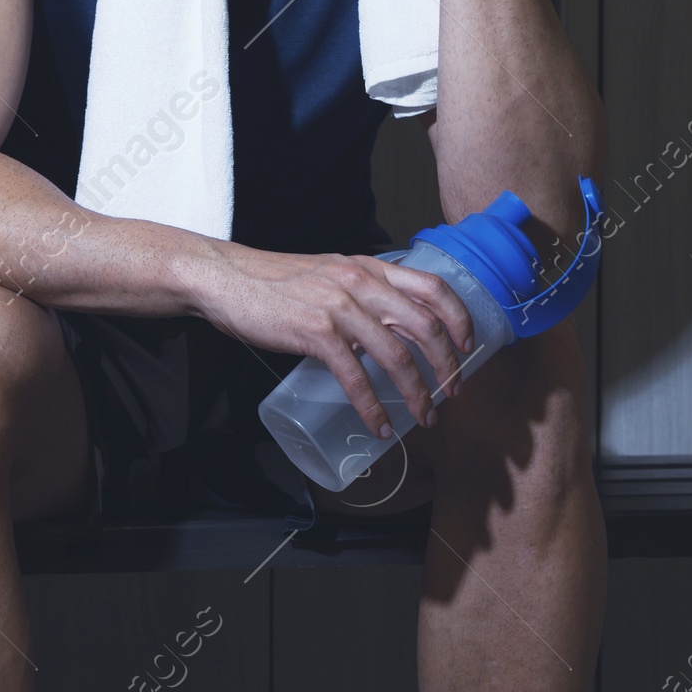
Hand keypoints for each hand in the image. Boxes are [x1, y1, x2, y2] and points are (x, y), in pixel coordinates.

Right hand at [185, 243, 475, 439]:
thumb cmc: (271, 280)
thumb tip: (388, 323)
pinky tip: (378, 424)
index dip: (458, 320)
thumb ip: (360, 291)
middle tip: (452, 394)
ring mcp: (339, 307)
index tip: (467, 348)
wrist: (224, 278)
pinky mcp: (316, 333)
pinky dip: (373, 407)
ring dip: (418, 394)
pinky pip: (356, 377)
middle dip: (447, 367)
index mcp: (368, 267)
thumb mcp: (329, 272)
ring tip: (424, 418)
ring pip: (397, 356)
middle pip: (425, 327)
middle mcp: (361, 283)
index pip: (433, 288)